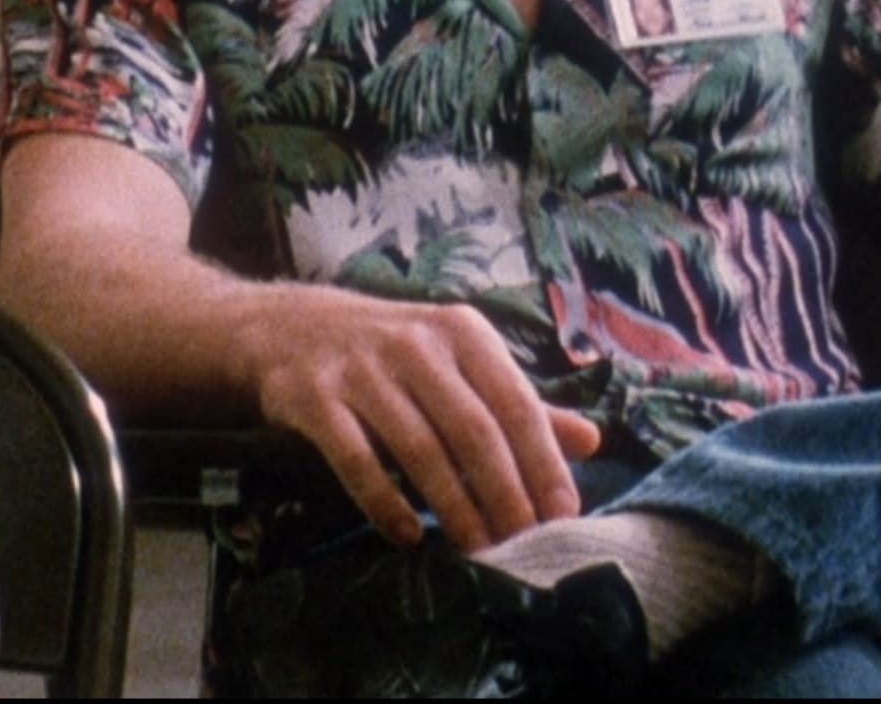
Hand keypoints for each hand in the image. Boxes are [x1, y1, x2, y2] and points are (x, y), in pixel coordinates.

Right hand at [247, 287, 604, 550]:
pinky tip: (408, 535)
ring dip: (453, 506)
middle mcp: (415, 344)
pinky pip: (356, 459)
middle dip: (504, 494)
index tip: (562, 514)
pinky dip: (385, 502)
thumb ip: (519, 404)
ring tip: (476, 549)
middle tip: (520, 545)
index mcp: (462, 332)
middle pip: (474, 430)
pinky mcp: (314, 397)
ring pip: (420, 448)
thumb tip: (592, 441)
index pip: (516, 403)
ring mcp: (361, 369)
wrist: (288, 330)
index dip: (543, 461)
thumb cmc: (393, 355)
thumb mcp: (459, 362)